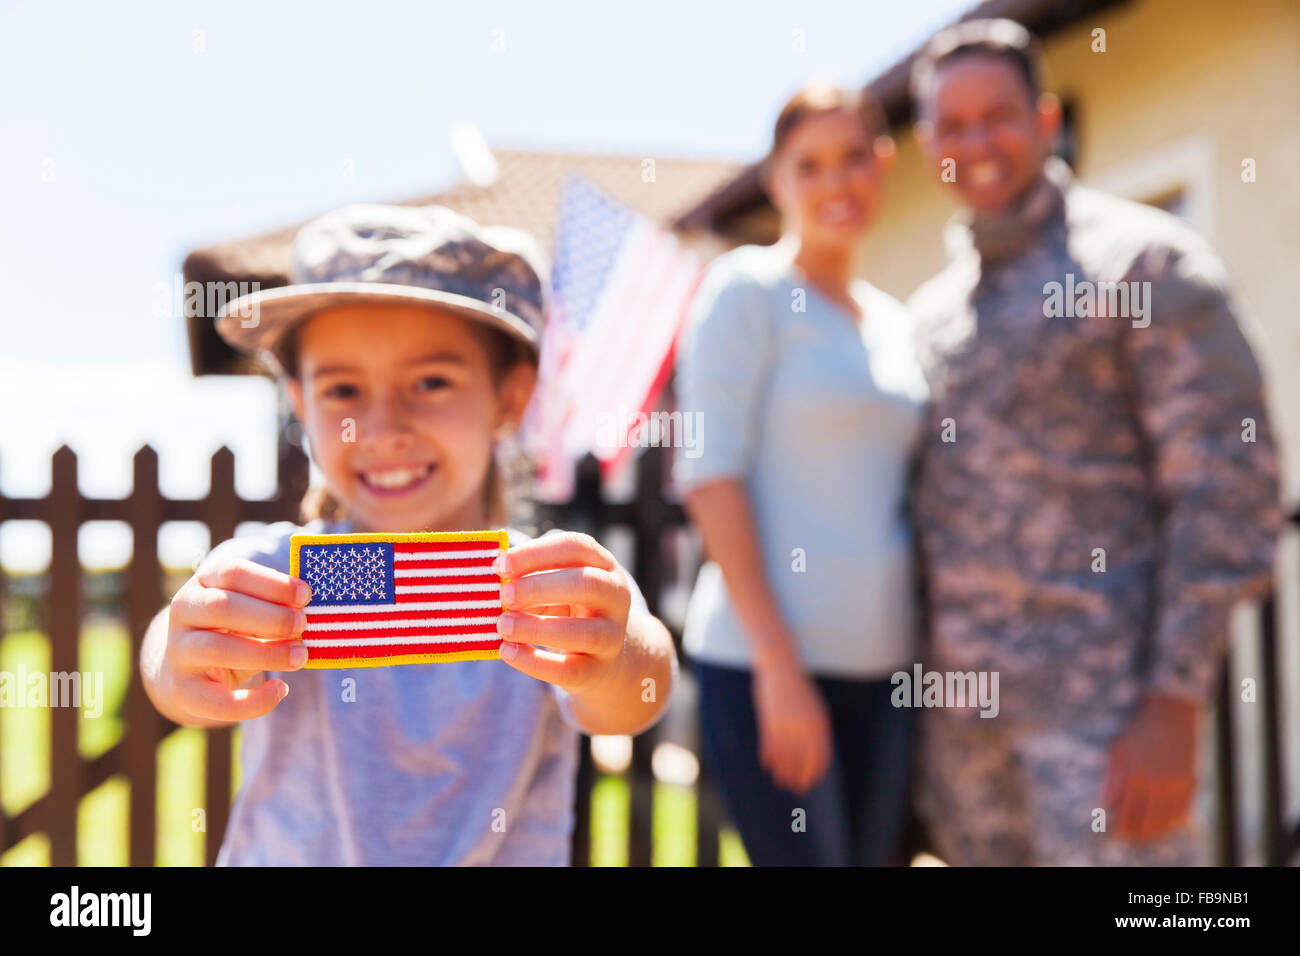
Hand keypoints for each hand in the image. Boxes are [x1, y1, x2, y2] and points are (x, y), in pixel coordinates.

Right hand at [157, 558, 312, 721]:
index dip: (272, 583)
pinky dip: (254, 700)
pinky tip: (280, 690)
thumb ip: (275, 606)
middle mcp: (184, 612)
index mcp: (204, 583)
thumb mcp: (250, 610)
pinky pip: (218, 700)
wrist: (188, 672)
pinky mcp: (183, 690)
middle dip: (270, 617)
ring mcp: (178, 651)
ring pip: (217, 649)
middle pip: (223, 607)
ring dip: (266, 653)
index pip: (232, 573)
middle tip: (303, 625)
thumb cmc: (233, 631)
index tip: (305, 595)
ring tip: (300, 656)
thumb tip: (310, 609)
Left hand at [493, 532, 630, 692]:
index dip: (537, 553)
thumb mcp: (556, 584)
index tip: (501, 565)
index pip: (576, 547)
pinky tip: (507, 651)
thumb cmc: (569, 608)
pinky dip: (534, 662)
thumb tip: (493, 576)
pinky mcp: (597, 670)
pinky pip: (568, 670)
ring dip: (536, 628)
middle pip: (587, 584)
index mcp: (604, 565)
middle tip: (504, 595)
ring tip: (503, 625)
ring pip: (583, 632)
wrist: (604, 655)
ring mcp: (611, 636)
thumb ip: (530, 576)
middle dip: (540, 588)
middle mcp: (616, 597)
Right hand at [751, 653, 832, 794]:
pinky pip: (769, 745)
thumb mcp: (814, 707)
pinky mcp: (770, 721)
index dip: (815, 771)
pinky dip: (768, 757)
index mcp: (819, 723)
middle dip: (799, 777)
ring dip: (782, 771)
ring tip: (780, 782)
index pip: (821, 755)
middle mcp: (804, 726)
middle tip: (796, 789)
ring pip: (784, 756)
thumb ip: (816, 729)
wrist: (781, 667)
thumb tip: (815, 751)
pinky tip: (767, 766)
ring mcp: (786, 724)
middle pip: (802, 760)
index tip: (811, 782)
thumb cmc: (799, 688)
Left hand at [1102, 692, 1199, 841]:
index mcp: (1132, 776)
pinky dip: (1173, 824)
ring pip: (1163, 822)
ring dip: (1153, 833)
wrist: (1172, 716)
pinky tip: (1164, 826)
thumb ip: (1112, 779)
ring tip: (1144, 835)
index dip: (1119, 828)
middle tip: (1128, 837)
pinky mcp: (1190, 785)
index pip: (1123, 815)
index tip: (1114, 832)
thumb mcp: (1118, 751)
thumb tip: (1106, 805)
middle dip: (1134, 834)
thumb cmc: (1139, 732)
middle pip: (1143, 823)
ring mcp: (1174, 786)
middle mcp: (1154, 784)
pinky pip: (1182, 814)